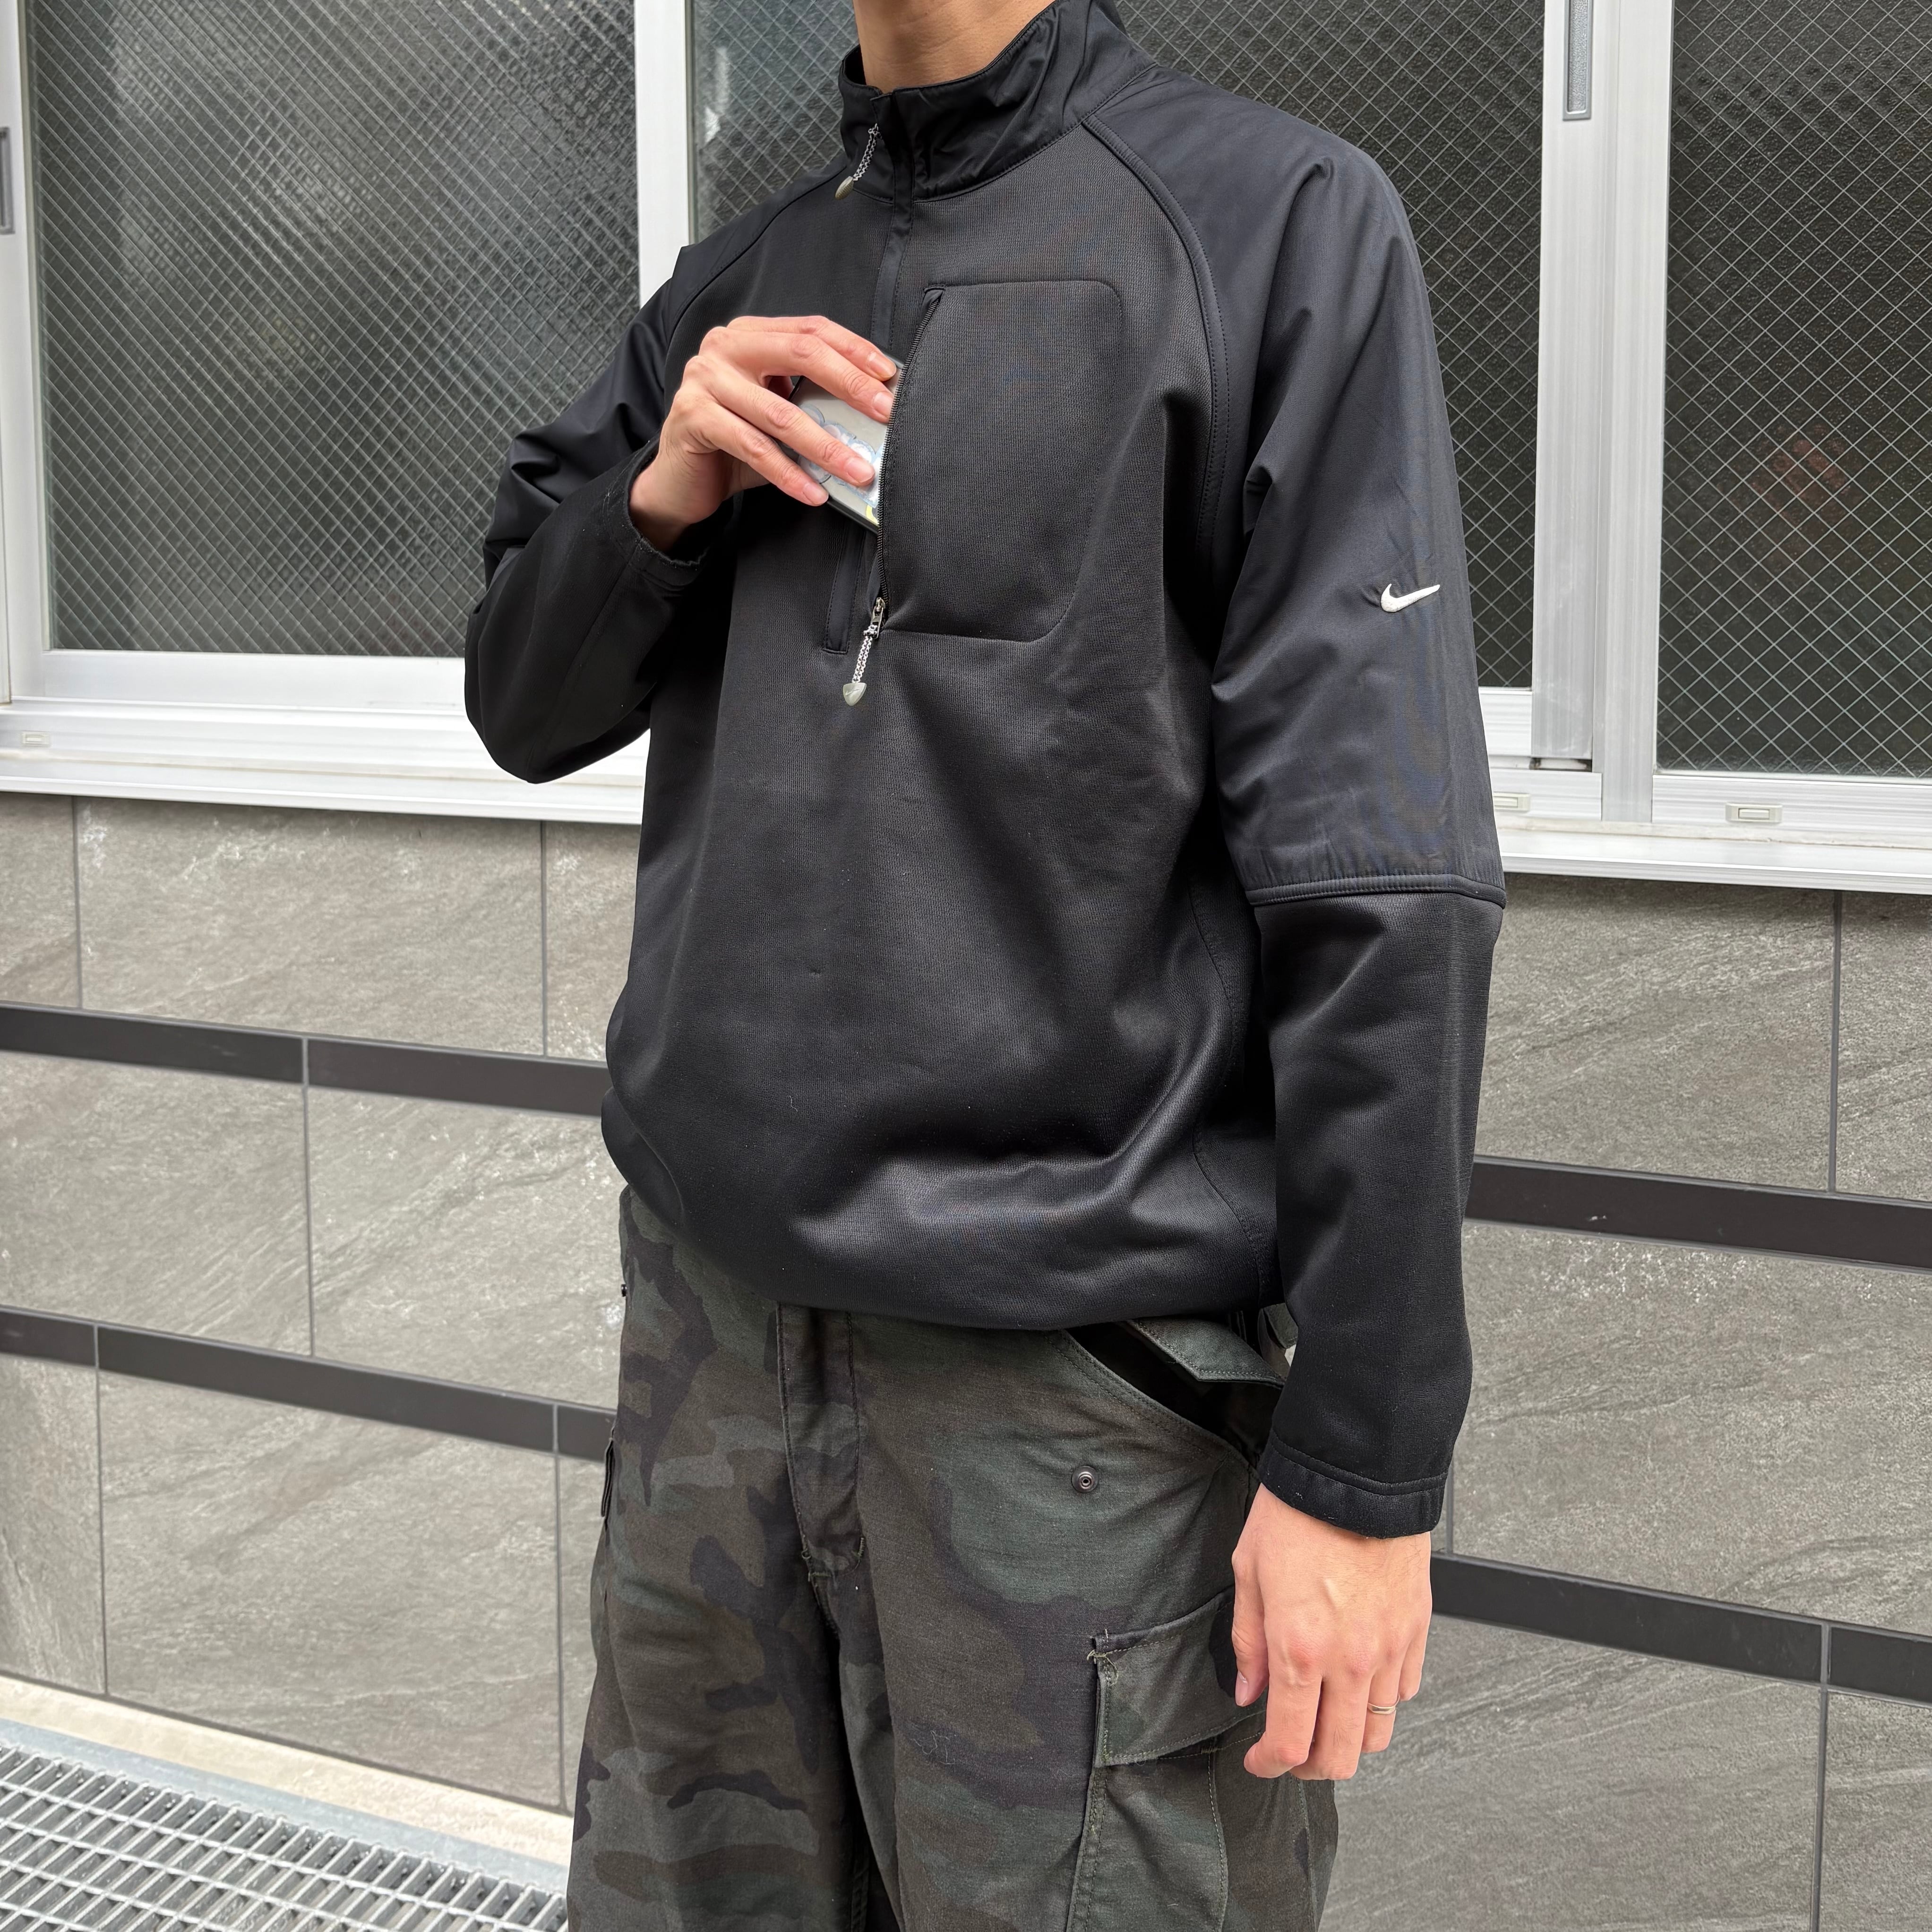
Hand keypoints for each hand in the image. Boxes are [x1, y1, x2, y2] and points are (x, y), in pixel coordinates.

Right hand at [629, 315, 895, 550]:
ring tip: (859, 471)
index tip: (888, 376)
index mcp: (749, 335)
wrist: (679, 480)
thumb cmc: (733, 443)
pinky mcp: (693, 418)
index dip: (853, 349)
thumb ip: (809, 398)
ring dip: (826, 446)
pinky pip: (753, 448)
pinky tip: (815, 493)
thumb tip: (870, 412)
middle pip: (800, 354)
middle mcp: (724, 348)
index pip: (810, 330)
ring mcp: (704, 380)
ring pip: (780, 412)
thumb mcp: (775, 411)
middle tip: (885, 414)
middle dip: (850, 385)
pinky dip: (789, 475)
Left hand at [1229, 1485, 1431, 1780]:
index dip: (1269, 1765)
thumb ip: (1248, 1641)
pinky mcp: (1417, 1632)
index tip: (1257, 1760)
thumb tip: (1249, 1692)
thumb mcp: (1249, 1570)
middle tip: (1288, 1752)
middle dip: (1308, 1767)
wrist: (1358, 1473)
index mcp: (1300, 1646)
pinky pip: (1404, 1692)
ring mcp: (1390, 1649)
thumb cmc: (1298, 1512)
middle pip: (1339, 1756)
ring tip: (1323, 1721)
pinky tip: (1356, 1683)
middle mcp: (1350, 1659)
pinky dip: (1379, 1702)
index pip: (1289, 1743)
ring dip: (1347, 1741)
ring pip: (1377, 1734)